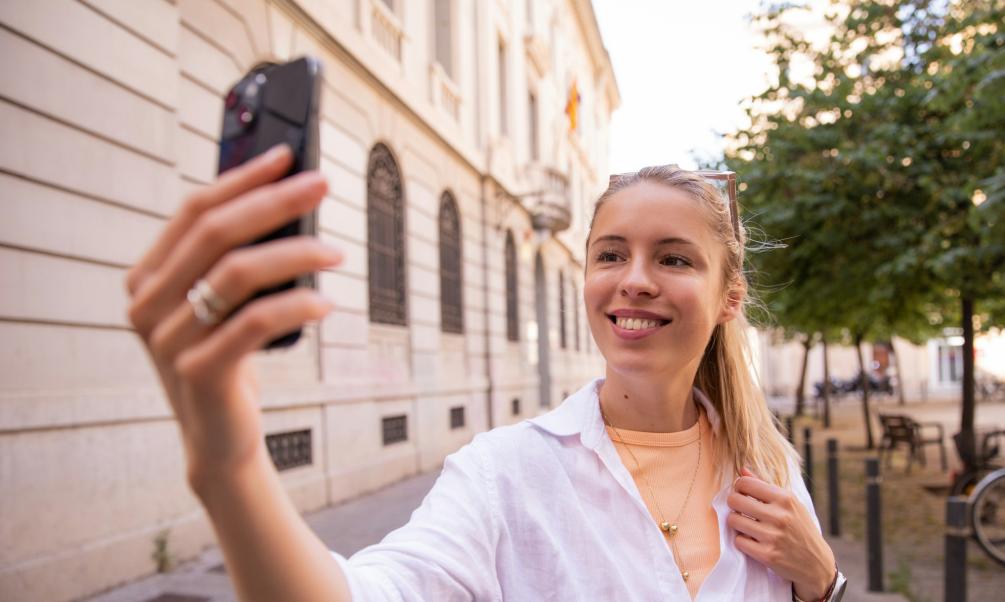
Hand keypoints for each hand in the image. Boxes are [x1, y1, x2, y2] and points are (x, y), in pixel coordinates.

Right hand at [125, 145, 339, 492]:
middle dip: (274, 201)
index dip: (242, 178)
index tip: (287, 156)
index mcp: (148, 277)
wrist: (220, 438)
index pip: (194, 210)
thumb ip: (234, 260)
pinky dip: (296, 305)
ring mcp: (168, 339)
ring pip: (236, 272)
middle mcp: (147, 304)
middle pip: (215, 232)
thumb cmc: (229, 360)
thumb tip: (288, 199)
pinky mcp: (199, 371)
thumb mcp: (224, 305)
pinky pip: (254, 321)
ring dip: (295, 253)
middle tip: (322, 186)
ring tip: (334, 252)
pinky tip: (324, 303)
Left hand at [727, 468, 835, 599]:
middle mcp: (780, 516)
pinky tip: (752, 541)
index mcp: (785, 498)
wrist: (816, 563)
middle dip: (734, 504)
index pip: (745, 483)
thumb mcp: (790, 503)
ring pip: (733, 520)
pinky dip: (742, 541)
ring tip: (746, 525)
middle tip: (741, 510)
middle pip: (734, 500)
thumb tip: (742, 469)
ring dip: (736, 523)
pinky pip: (738, 541)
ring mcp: (773, 536)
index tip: (742, 494)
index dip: (738, 487)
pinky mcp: (768, 555)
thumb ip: (764, 485)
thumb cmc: (800, 528)